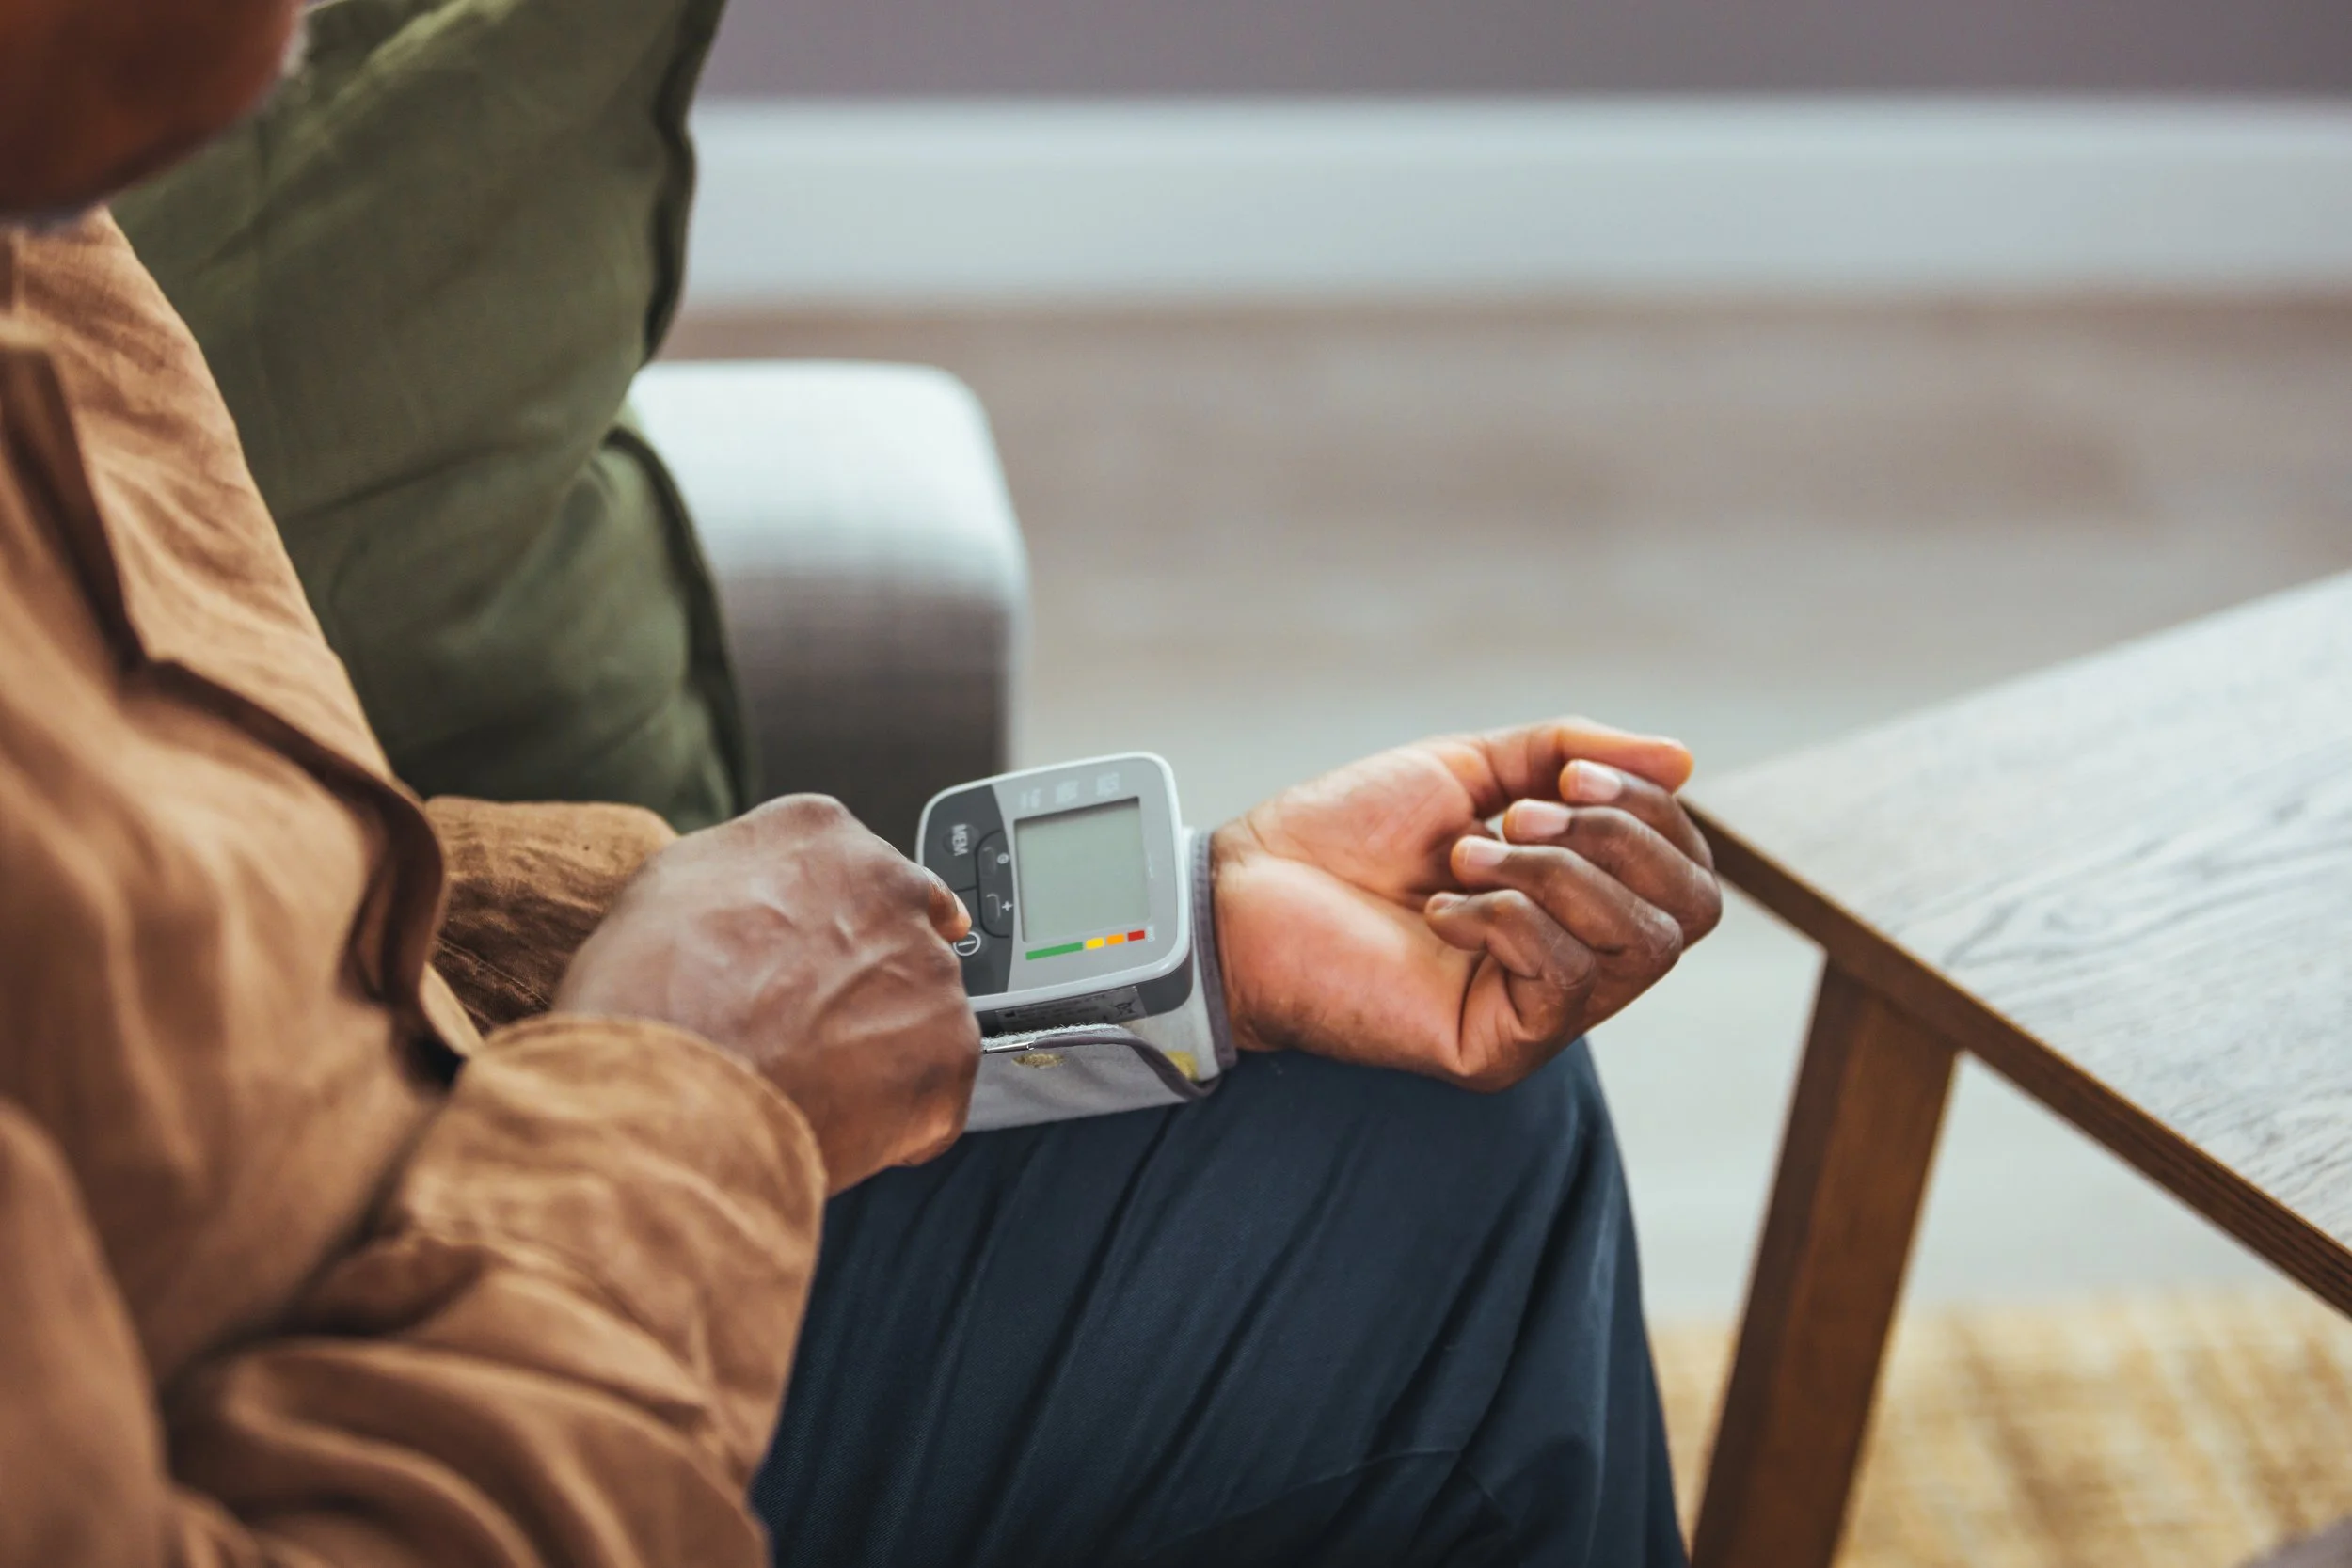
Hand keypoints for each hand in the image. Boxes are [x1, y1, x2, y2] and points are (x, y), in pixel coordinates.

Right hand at [553, 795, 980, 1191]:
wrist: (674, 1093)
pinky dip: (897, 1117)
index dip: (834, 926)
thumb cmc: (652, 996)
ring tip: (807, 1084)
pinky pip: (936, 1089)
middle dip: (864, 985)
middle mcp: (892, 883)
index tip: (819, 959)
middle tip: (805, 1033)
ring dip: (881, 1049)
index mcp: (822, 833)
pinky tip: (834, 1120)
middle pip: (898, 937)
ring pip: (922, 1012)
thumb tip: (760, 892)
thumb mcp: (669, 885)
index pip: (855, 869)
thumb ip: (741, 869)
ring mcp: (931, 967)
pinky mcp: (953, 1047)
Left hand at [1213, 718, 1721, 1089]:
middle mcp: (1575, 966)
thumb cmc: (1347, 833)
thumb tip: (1685, 760)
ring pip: (1638, 945)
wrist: (1247, 890)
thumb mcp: (1472, 768)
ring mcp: (1541, 1015)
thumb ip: (1571, 756)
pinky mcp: (1499, 1050)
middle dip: (1619, 839)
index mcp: (1578, 904)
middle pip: (1690, 914)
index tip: (1570, 776)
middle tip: (1521, 816)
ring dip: (1553, 873)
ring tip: (1466, 855)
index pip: (1685, 870)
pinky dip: (1508, 917)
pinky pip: (1564, 977)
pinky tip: (1440, 909)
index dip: (1651, 811)